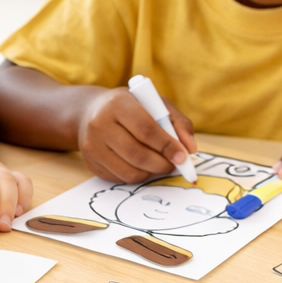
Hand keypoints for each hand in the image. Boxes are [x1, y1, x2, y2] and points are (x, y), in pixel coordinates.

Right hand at [77, 87, 197, 183]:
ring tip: (159, 164)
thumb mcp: (155, 103)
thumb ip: (178, 122)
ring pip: (129, 171)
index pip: (146, 129)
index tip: (183, 157)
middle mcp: (100, 124)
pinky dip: (137, 175)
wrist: (91, 112)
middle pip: (137, 154)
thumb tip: (190, 149)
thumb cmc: (131, 107)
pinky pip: (120, 178)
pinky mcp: (91, 163)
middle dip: (162, 164)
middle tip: (174, 165)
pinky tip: (141, 165)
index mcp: (118, 104)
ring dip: (151, 172)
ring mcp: (92, 145)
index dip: (167, 146)